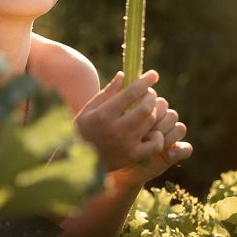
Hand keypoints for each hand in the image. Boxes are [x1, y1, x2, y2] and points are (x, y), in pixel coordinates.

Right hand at [75, 70, 192, 189]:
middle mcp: (116, 129)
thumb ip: (107, 93)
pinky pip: (155, 144)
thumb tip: (123, 75)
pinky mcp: (133, 156)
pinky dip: (158, 135)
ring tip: (150, 108)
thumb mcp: (89, 109)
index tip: (153, 74)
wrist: (78, 162)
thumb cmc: (83, 131)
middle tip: (149, 93)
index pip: (131, 93)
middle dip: (151, 96)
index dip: (145, 81)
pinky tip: (152, 130)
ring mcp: (126, 143)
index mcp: (104, 114)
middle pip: (146, 107)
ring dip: (154, 111)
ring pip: (151, 122)